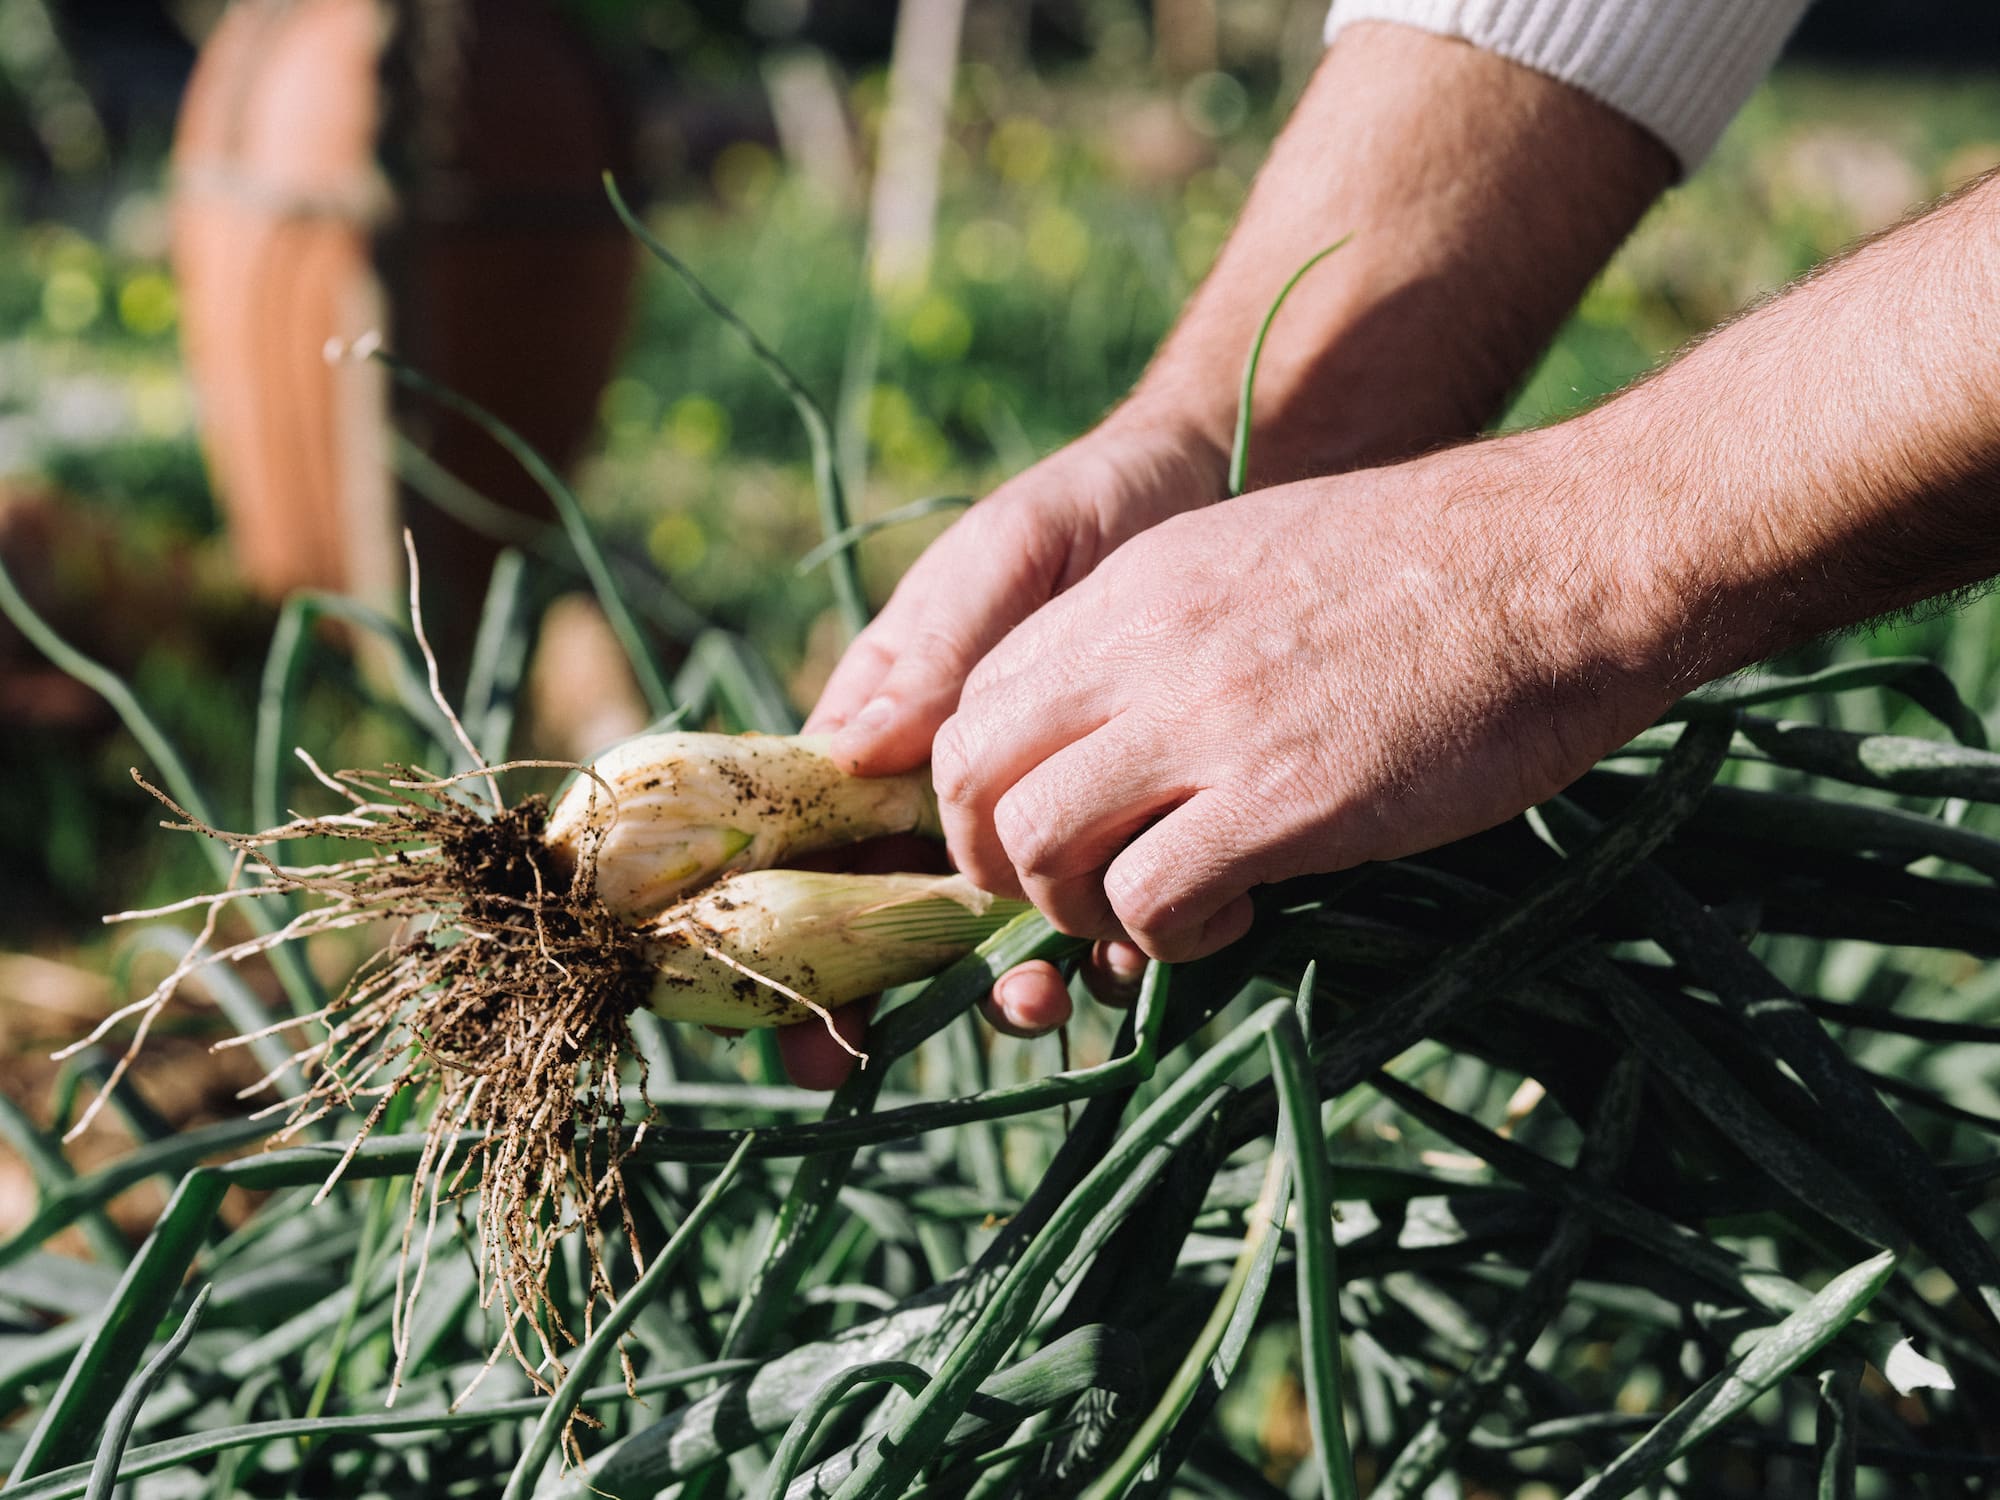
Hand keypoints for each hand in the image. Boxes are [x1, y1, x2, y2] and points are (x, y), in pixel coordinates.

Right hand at [782, 417, 1219, 1086]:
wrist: (1220, 496)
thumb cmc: (1087, 510)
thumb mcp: (1010, 555)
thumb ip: (940, 647)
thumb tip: (856, 750)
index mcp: (890, 724)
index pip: (813, 841)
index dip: (796, 942)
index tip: (806, 1030)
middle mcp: (949, 785)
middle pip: (892, 913)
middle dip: (892, 993)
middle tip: (886, 1044)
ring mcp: (1037, 812)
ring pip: (994, 932)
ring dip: (1003, 982)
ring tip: (1037, 997)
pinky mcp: (1124, 825)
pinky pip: (1101, 907)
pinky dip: (1105, 945)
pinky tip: (1128, 956)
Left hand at [929, 435, 1677, 982]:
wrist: (1570, 558)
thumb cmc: (1436, 571)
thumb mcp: (1255, 559)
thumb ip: (1163, 636)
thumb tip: (1114, 730)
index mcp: (1133, 586)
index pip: (974, 698)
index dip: (988, 786)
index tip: (1049, 829)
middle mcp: (1143, 646)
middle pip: (972, 775)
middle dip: (999, 859)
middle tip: (1078, 888)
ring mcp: (1207, 721)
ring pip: (1035, 843)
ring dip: (1077, 906)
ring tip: (1157, 906)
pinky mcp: (1282, 799)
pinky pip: (1147, 901)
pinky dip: (1170, 936)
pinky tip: (1237, 916)